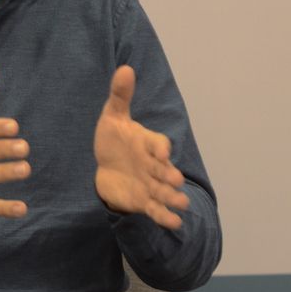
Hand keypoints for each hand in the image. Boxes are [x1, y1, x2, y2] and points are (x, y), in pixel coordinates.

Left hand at [94, 65, 188, 229]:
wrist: (108, 166)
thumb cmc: (115, 139)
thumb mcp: (113, 116)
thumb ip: (121, 95)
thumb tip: (126, 68)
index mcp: (149, 143)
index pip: (158, 144)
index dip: (160, 149)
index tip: (162, 154)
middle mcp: (154, 165)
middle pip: (164, 171)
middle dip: (170, 176)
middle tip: (175, 181)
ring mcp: (151, 184)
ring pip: (165, 192)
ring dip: (173, 198)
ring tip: (182, 204)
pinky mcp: (144, 201)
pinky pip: (157, 210)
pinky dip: (166, 216)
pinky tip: (175, 223)